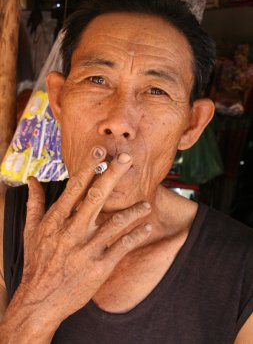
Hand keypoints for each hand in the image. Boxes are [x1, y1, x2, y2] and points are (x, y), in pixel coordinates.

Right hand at [1, 148, 151, 340]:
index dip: (88, 167)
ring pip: (115, 223)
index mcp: (56, 220)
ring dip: (133, 211)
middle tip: (127, 158)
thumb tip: (32, 179)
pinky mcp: (99, 267)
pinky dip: (136, 236)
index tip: (100, 151)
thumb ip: (35, 203)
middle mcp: (72, 231)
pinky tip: (147, 228)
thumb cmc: (36, 262)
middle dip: (112, 175)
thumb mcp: (30, 231)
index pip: (74, 187)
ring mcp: (87, 250)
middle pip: (96, 197)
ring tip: (147, 203)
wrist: (39, 300)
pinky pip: (122, 247)